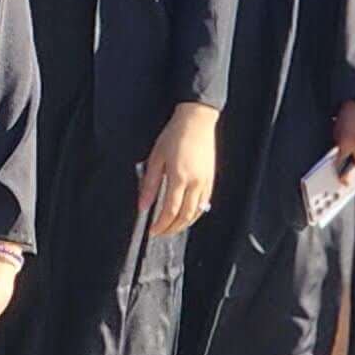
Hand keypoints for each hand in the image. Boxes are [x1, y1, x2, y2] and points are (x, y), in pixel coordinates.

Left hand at [136, 104, 218, 239]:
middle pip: (184, 216)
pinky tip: (186, 215)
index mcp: (179, 178)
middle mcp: (195, 183)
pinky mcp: (211, 179)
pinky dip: (195, 214)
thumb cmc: (174, 136)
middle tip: (160, 233)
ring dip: (183, 224)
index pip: (170, 211)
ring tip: (171, 228)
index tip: (152, 231)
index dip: (161, 225)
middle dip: (171, 229)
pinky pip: (204, 204)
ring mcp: (206, 182)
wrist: (196, 121)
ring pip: (196, 213)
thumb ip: (149, 184)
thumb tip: (142, 206)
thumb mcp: (156, 158)